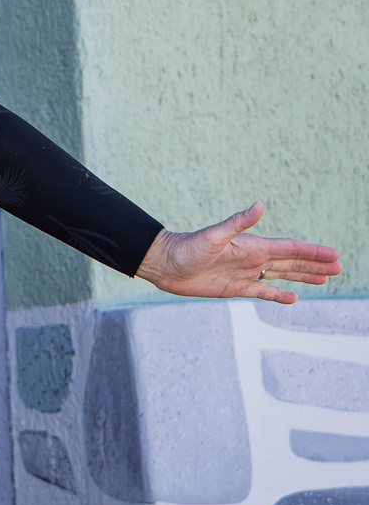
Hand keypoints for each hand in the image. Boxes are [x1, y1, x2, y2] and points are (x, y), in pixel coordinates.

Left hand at [136, 202, 341, 304]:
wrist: (164, 264)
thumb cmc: (186, 248)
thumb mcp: (213, 235)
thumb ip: (237, 223)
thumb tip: (259, 205)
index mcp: (252, 246)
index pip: (290, 248)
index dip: (312, 251)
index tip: (334, 254)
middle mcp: (252, 259)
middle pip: (291, 262)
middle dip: (315, 264)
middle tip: (339, 267)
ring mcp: (244, 273)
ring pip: (281, 275)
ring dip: (303, 277)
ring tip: (325, 279)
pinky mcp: (234, 288)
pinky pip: (262, 291)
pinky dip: (278, 294)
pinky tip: (293, 298)